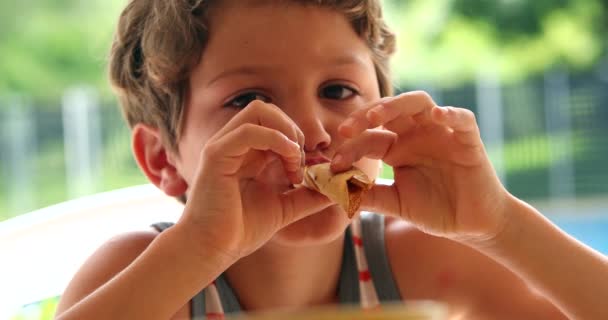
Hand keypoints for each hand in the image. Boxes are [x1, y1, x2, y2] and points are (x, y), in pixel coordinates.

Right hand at [177, 101, 331, 259]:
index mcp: (246, 152)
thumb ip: (309, 196)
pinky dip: (274, 138)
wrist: (212, 249)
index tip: (305, 170)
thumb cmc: (241, 230)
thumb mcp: (285, 208)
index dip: (295, 138)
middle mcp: (233, 144)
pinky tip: (287, 159)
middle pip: (266, 109)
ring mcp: (223, 146)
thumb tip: (337, 189)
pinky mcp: (216, 155)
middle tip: (300, 161)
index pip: (273, 123)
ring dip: (285, 131)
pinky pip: (248, 130)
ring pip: (258, 110)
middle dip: (292, 129)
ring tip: (292, 162)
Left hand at [331, 91, 508, 240]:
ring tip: (377, 116)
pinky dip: (450, 114)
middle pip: (388, 111)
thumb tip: (334, 193)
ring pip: (419, 103)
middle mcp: (415, 135)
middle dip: (365, 115)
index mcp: (396, 149)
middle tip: (346, 129)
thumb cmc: (434, 210)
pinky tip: (437, 116)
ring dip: (397, 105)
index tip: (334, 165)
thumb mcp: (396, 204)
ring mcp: (441, 134)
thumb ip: (370, 196)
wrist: (471, 224)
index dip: (350, 149)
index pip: (369, 139)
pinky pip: (462, 119)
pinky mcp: (468, 140)